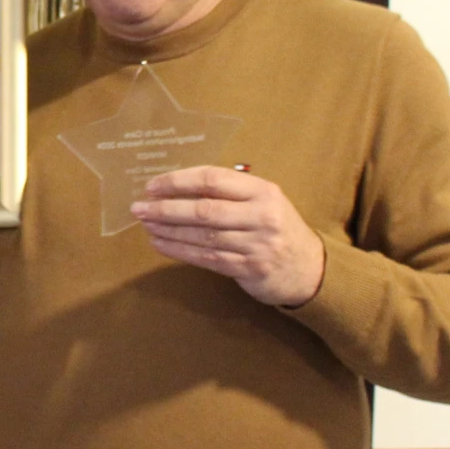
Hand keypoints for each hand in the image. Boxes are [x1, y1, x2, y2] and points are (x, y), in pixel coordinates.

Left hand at [130, 166, 324, 307]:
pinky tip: (161, 244)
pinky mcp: (249, 268)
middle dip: (166, 208)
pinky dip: (179, 250)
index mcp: (262, 191)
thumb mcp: (263, 201)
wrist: (310, 269)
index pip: (213, 179)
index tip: (152, 185)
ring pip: (202, 236)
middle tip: (139, 207)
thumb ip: (229, 192)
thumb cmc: (276, 228)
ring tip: (145, 224)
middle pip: (204, 209)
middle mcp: (261, 216)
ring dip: (168, 230)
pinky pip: (206, 258)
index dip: (179, 181)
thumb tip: (175, 187)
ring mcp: (256, 244)